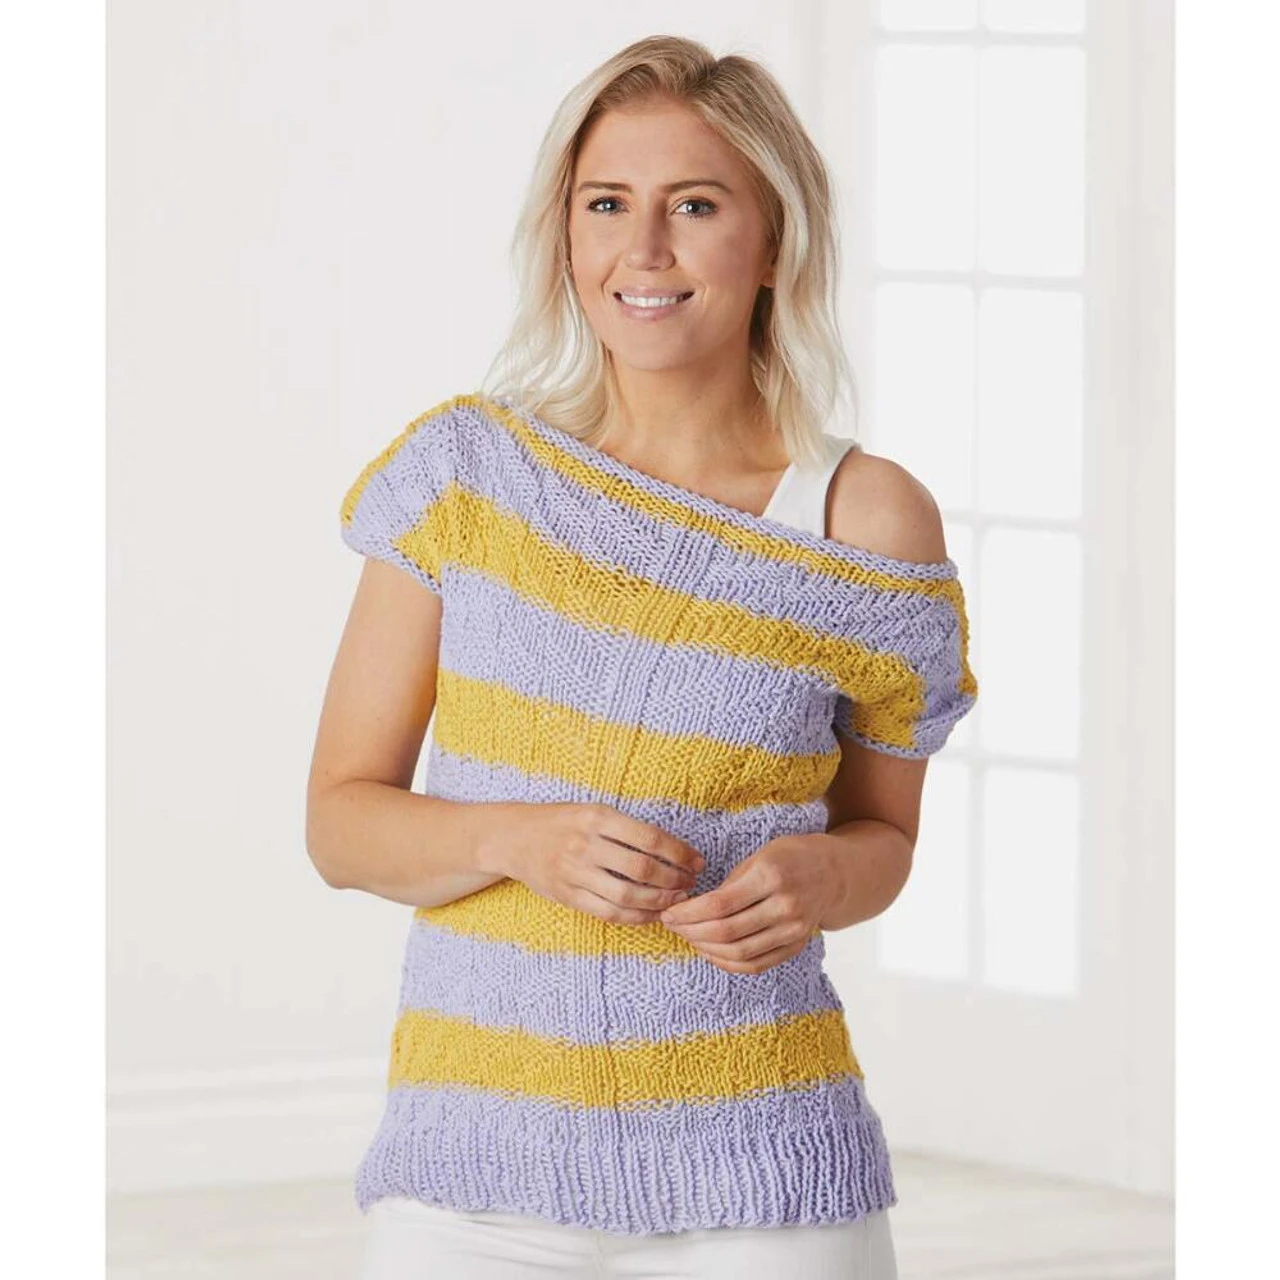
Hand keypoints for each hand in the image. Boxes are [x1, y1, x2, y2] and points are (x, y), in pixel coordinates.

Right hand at [503, 803, 704, 924]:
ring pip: (627, 896)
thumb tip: (676, 850)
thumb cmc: (562, 822)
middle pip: (642, 870)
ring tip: (677, 900)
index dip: (680, 853)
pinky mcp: (567, 896)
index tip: (698, 862)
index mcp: (597, 817)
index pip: (650, 838)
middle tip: (691, 884)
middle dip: (675, 881)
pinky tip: (653, 913)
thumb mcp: (593, 811)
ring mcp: (574, 872)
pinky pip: (609, 913)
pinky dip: (636, 917)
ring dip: (660, 902)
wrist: (514, 837)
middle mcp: (585, 844)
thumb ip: (627, 829)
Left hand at [657, 835, 834, 973]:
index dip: (688, 913)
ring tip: (688, 937)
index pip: (719, 904)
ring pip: (740, 952)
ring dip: (706, 949)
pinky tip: (711, 952)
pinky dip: (728, 963)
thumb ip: (730, 884)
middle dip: (691, 932)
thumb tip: (694, 908)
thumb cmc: (789, 857)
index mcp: (771, 876)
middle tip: (672, 926)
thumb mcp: (759, 856)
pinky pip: (756, 964)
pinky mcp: (796, 946)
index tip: (669, 912)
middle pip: (727, 931)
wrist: (833, 872)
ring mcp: (794, 930)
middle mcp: (785, 906)